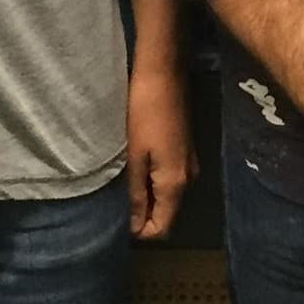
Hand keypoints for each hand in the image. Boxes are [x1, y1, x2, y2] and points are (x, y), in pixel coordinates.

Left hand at [124, 53, 196, 238]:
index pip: (163, 227)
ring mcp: (189, 162)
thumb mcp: (135, 155)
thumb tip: (135, 227)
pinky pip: (169, 179)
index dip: (141, 233)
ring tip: (120, 187)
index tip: (116, 225)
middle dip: (142, 216)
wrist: (164, 71)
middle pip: (167, 212)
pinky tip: (134, 169)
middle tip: (114, 205)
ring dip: (146, 197)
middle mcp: (189, 178)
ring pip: (168, 195)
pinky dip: (152, 181)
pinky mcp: (185, 149)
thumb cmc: (145, 111)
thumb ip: (136, 193)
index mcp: (176, 183)